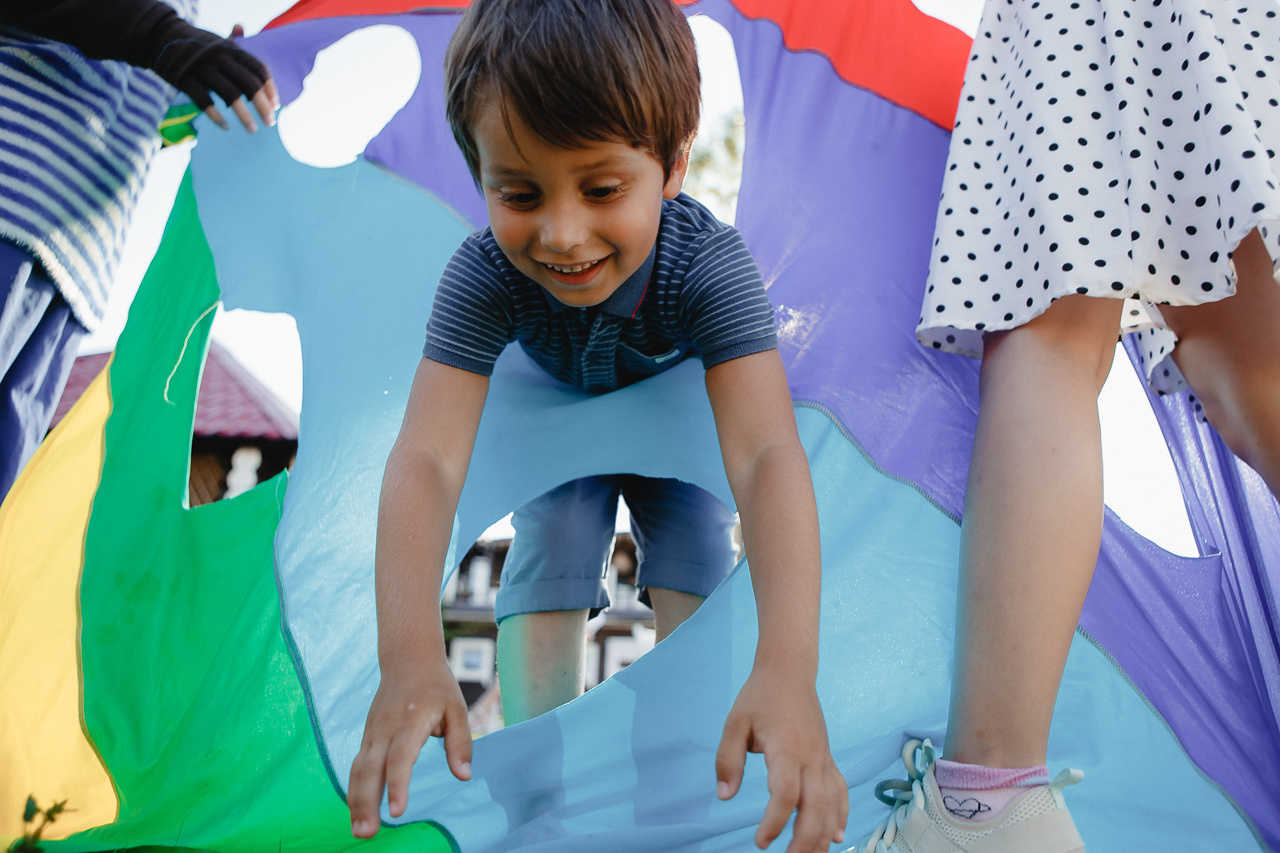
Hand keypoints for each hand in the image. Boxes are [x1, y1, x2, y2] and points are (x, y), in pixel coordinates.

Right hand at [150, 20, 278, 131]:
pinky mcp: (184, 78)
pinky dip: (216, 116)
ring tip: (253, 130)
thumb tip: (255, 56)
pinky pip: (204, 101)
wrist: (159, 36)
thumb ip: (237, 47)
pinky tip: (225, 126)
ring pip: (230, 95)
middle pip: (249, 84)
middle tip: (270, 123)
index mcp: (231, 48)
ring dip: (244, 116)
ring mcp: (201, 67)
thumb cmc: (197, 45)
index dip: (270, 88)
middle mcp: (219, 56)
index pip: (258, 68)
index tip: (275, 106)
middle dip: (263, 106)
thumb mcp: (218, 42)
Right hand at [347, 657, 472, 837]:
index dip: (397, 785)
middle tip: (367, 833)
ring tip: (359, 830)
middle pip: (371, 769)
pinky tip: (356, 812)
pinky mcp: (367, 737)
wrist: (407, 659)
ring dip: (356, 801)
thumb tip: (464, 776)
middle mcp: (386, 728)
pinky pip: (357, 766)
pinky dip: (354, 789)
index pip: (400, 757)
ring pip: (359, 769)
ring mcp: (372, 732)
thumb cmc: (437, 687)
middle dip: (367, 802)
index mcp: (411, 721)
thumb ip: (460, 742)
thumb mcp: (457, 708)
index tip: (398, 811)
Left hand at [715, 668, 847, 851]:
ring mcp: (823, 757)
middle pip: (816, 805)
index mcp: (787, 748)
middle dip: (805, 839)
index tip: (761, 842)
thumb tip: (724, 796)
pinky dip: (841, 814)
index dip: (775, 821)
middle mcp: (811, 756)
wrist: (789, 671)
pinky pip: (840, 791)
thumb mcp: (734, 723)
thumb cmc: (759, 696)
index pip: (786, 793)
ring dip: (824, 834)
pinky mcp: (827, 757)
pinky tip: (836, 836)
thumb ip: (727, 759)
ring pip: (832, 803)